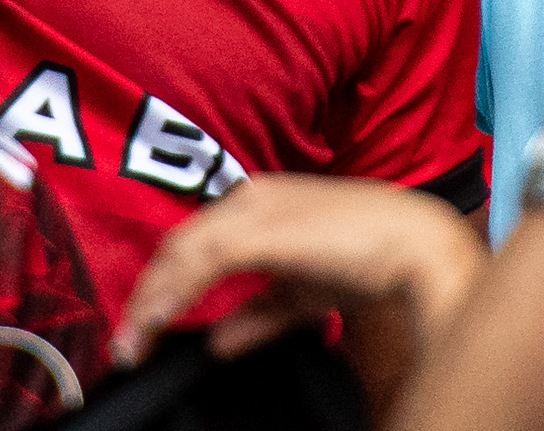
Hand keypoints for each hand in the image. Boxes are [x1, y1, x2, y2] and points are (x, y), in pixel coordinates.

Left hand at [112, 176, 482, 366]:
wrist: (417, 247)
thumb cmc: (372, 261)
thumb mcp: (303, 295)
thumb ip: (258, 316)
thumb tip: (217, 344)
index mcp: (258, 204)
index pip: (194, 245)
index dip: (164, 286)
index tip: (143, 328)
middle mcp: (248, 199)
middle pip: (179, 247)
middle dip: (147, 297)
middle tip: (125, 344)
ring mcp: (253, 210)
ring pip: (182, 253)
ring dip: (151, 301)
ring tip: (133, 343)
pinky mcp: (260, 228)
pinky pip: (202, 262)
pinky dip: (175, 294)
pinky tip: (158, 322)